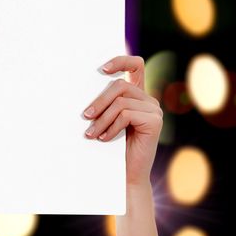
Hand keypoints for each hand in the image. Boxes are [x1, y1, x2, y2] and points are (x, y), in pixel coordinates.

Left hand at [83, 56, 162, 185]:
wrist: (127, 175)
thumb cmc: (111, 147)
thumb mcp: (106, 120)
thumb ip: (104, 104)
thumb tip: (80, 88)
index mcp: (137, 95)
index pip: (136, 65)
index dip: (120, 61)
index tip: (101, 69)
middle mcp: (148, 99)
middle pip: (120, 86)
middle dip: (99, 101)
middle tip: (84, 116)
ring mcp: (154, 110)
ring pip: (120, 102)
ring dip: (101, 118)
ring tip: (90, 133)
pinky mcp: (155, 121)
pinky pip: (126, 115)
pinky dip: (110, 127)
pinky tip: (103, 139)